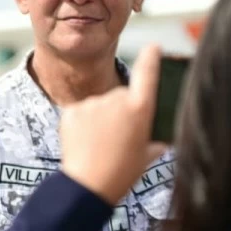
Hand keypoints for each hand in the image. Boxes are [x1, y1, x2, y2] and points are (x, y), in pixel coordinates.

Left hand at [60, 45, 169, 204]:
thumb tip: (159, 139)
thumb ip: (154, 140)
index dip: (151, 59)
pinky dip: (80, 123)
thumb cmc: (122, 173)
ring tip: (98, 144)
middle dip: (119, 112)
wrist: (88, 185)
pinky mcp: (70, 110)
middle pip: (120, 97)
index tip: (153, 46)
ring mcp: (92, 103)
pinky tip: (82, 142)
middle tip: (116, 139)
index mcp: (140, 109)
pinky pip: (79, 112)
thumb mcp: (146, 156)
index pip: (148, 75)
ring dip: (99, 119)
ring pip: (98, 106)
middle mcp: (116, 99)